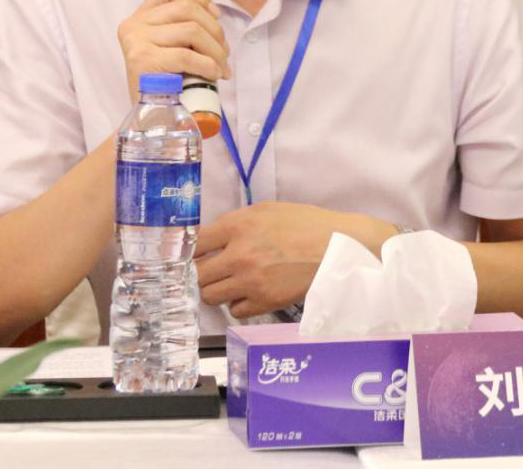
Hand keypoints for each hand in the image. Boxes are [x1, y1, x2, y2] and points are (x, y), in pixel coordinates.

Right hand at [117, 0, 230, 101]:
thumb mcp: (175, 44)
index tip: (215, 16)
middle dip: (215, 30)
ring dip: (216, 50)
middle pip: (187, 8)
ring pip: (191, 30)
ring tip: (221, 68)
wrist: (150, 119)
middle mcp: (134, 25)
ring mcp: (136, 41)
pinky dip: (208, 65)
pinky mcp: (143, 61)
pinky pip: (186, 55)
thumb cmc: (166, 81)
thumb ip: (187, 16)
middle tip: (224, 54)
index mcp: (140, 17)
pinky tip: (213, 75)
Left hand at [195, 203, 395, 318]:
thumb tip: (208, 238)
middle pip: (196, 274)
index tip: (185, 255)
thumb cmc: (305, 224)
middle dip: (198, 273)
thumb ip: (235, 224)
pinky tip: (248, 292)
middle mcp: (239, 255)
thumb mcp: (266, 211)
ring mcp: (251, 282)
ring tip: (228, 282)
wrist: (337, 247)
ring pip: (210, 296)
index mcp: (238, 226)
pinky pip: (234, 310)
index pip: (194, 243)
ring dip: (215, 289)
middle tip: (207, 270)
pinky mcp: (264, 302)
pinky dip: (237, 304)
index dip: (186, 250)